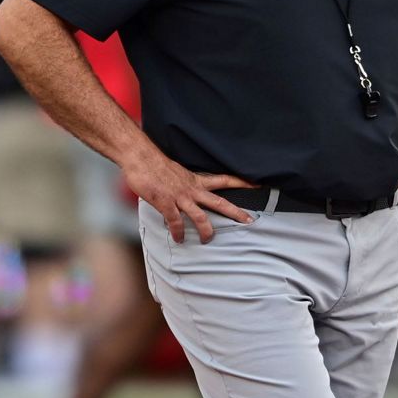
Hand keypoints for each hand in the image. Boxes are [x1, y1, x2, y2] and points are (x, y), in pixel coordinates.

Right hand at [124, 156, 259, 243]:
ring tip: (208, 239)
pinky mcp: (166, 203)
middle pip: (220, 202)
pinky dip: (178, 232)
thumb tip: (186, 192)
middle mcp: (192, 189)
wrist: (140, 157)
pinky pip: (175, 222)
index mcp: (196, 180)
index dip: (242, 183)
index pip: (225, 180)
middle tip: (250, 221)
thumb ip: (184, 183)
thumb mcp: (177, 172)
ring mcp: (180, 197)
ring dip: (206, 230)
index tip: (257, 185)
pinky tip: (179, 239)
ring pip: (200, 216)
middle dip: (236, 212)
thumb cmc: (155, 164)